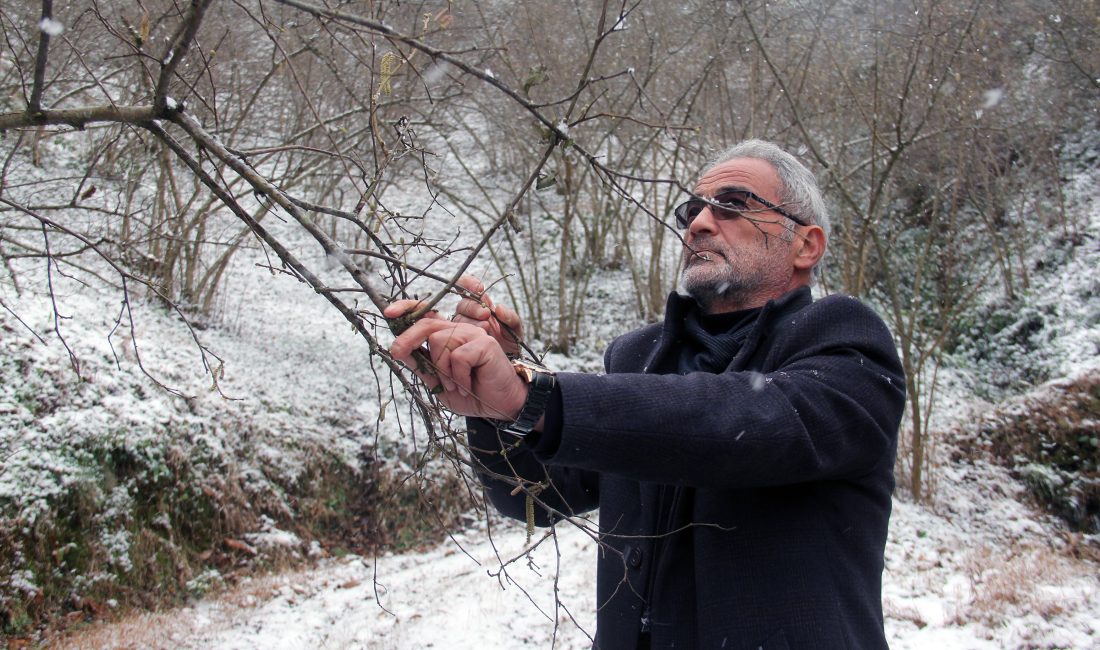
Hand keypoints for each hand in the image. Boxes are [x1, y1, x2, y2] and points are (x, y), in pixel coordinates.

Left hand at [385, 304, 526, 420]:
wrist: (501, 406)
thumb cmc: (472, 394)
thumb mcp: (440, 384)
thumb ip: (423, 367)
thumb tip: (399, 351)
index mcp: (449, 337)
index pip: (427, 317)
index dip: (408, 309)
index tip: (388, 313)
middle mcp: (461, 331)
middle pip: (428, 324)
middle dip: (408, 338)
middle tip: (396, 352)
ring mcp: (474, 334)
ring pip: (439, 341)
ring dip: (442, 371)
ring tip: (456, 386)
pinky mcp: (484, 343)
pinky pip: (457, 357)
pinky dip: (459, 377)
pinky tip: (468, 387)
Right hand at [451, 275, 523, 356]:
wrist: (505, 365)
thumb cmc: (510, 345)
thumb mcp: (516, 331)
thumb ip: (512, 319)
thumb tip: (500, 308)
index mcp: (482, 305)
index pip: (467, 287)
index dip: (468, 283)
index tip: (478, 288)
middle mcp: (469, 314)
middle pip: (462, 305)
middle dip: (473, 308)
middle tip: (486, 315)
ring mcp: (461, 328)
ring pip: (458, 319)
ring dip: (470, 323)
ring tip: (485, 331)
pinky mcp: (456, 341)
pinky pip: (450, 334)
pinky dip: (454, 332)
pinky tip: (462, 335)